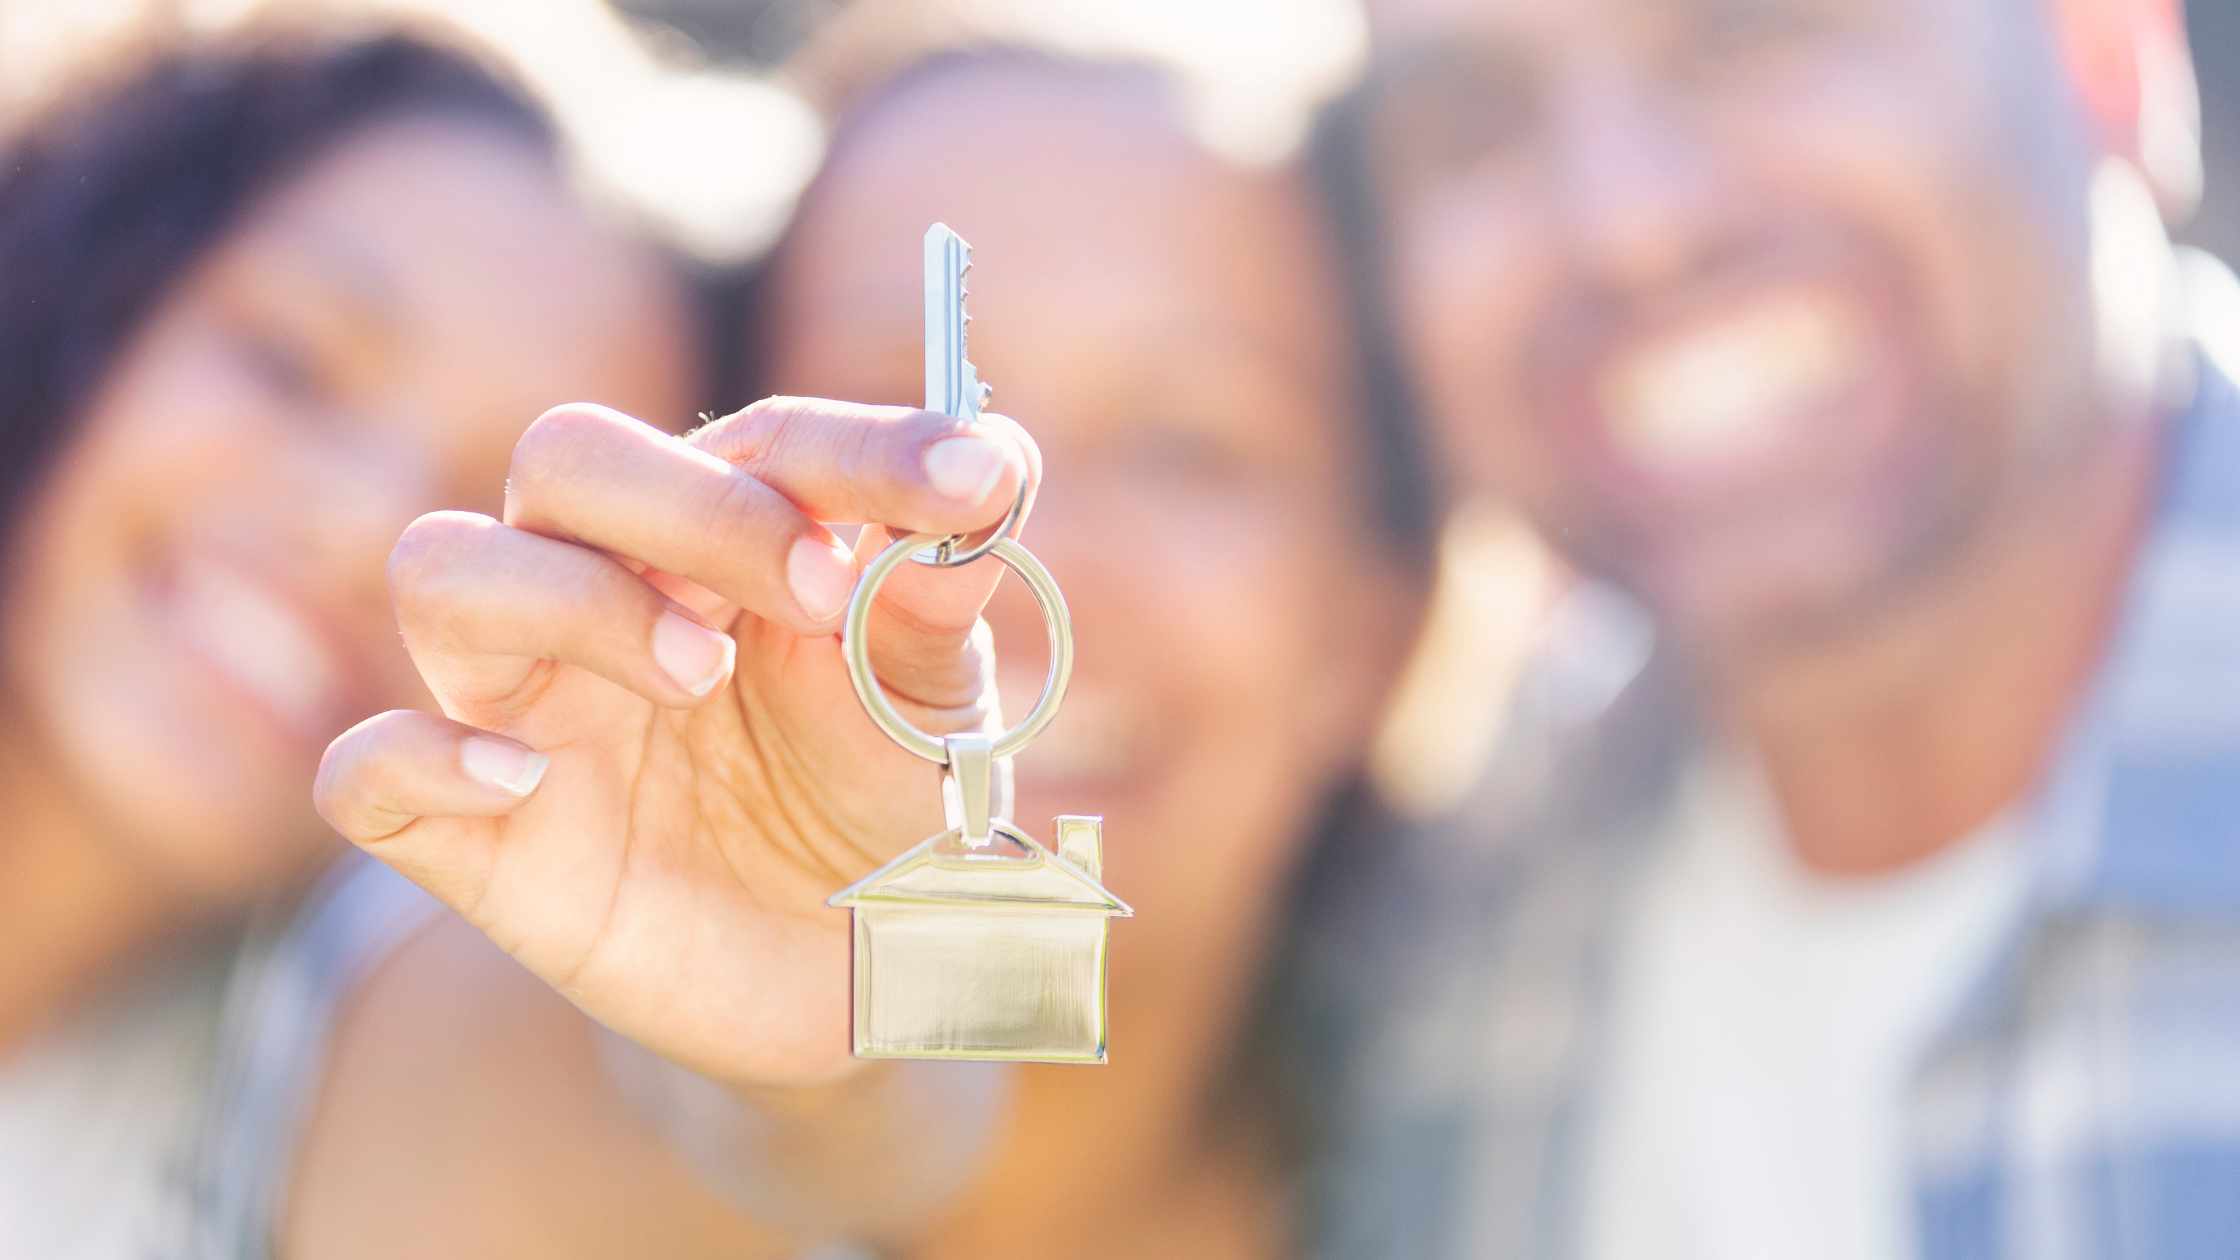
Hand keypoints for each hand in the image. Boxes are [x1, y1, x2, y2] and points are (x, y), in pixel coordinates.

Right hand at [314, 398, 1039, 1085]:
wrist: (852, 980)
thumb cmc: (885, 805)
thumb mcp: (935, 707)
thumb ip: (938, 597)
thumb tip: (991, 475)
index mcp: (731, 536)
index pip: (767, 441)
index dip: (868, 446)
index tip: (973, 481)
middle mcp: (609, 587)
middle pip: (569, 457)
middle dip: (690, 501)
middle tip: (816, 589)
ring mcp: (531, 708)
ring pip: (443, 570)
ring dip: (567, 597)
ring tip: (695, 674)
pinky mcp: (478, 840)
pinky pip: (366, 772)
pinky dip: (418, 757)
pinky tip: (523, 781)